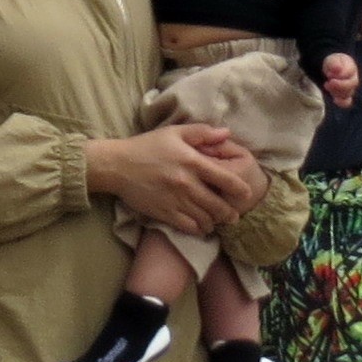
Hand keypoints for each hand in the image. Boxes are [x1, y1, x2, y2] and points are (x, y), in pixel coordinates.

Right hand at [86, 125, 261, 233]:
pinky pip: (189, 227)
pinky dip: (198, 229)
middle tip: (232, 215)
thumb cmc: (145, 146)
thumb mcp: (173, 133)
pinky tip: (199, 225)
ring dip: (214, 222)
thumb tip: (227, 133)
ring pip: (206, 219)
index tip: (245, 194)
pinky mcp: (164, 213)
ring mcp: (176, 200)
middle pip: (219, 206)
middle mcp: (187, 184)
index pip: (226, 179)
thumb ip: (201, 132)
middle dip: (229, 213)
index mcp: (192, 162)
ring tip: (215, 220)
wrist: (116, 166)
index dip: (240, 189)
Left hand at [321, 51, 360, 110]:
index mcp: (351, 66)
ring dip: (337, 91)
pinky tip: (335, 100)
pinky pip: (347, 102)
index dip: (340, 74)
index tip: (329, 74)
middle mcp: (353, 78)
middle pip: (352, 84)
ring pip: (349, 93)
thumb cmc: (331, 63)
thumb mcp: (330, 60)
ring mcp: (350, 88)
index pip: (350, 71)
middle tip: (329, 82)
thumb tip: (337, 69)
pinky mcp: (344, 95)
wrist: (329, 68)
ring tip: (327, 85)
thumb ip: (334, 64)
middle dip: (339, 84)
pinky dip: (342, 102)